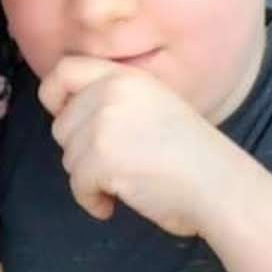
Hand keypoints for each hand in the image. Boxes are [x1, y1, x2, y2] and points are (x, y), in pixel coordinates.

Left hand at [40, 56, 242, 235]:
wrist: (218, 184)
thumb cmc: (191, 153)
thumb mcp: (151, 104)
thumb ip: (113, 100)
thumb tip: (67, 114)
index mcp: (124, 77)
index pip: (64, 69)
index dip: (54, 94)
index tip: (64, 117)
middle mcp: (110, 93)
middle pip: (62, 124)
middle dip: (80, 151)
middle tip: (113, 164)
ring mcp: (103, 124)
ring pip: (69, 157)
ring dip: (89, 178)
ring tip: (124, 181)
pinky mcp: (100, 158)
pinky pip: (77, 185)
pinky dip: (92, 201)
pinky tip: (115, 203)